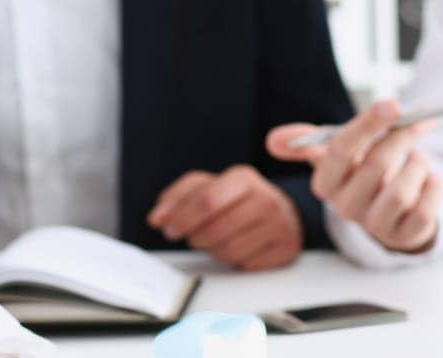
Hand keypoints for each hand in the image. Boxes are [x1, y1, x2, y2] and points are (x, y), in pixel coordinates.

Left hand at [146, 164, 303, 270]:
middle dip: (195, 237)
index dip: (182, 218)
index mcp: (243, 178)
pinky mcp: (285, 250)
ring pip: (229, 252)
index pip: (206, 201)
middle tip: (192, 237)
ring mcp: (279, 226)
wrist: (284, 212)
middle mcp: (265, 199)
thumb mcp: (211, 187)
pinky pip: (246, 265)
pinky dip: (234, 262)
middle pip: (215, 230)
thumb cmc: (239, 199)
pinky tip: (236, 249)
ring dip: (213, 251)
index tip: (168, 229)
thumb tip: (157, 217)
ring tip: (215, 241)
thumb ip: (180, 197)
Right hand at [266, 99, 441, 253]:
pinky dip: (433, 186)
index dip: (367, 125)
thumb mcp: (335, 153)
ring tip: (419, 158)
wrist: (388, 210)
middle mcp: (345, 207)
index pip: (340, 150)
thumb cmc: (360, 171)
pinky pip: (425, 209)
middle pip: (376, 165)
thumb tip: (273, 141)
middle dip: (402, 138)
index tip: (392, 104)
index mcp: (325, 183)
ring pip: (401, 190)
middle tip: (419, 121)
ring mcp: (374, 226)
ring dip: (418, 164)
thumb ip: (307, 141)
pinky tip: (428, 179)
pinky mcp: (404, 236)